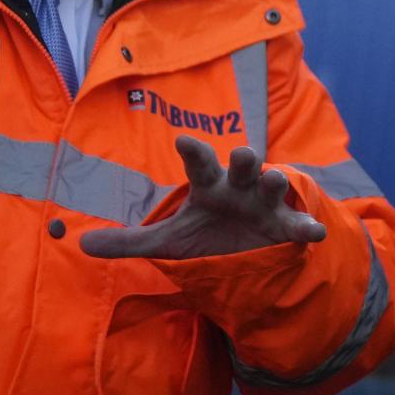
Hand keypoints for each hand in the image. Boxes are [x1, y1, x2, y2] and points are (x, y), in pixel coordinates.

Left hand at [79, 136, 325, 259]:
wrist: (247, 253)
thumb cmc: (207, 235)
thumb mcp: (168, 241)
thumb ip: (129, 242)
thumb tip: (80, 244)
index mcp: (210, 185)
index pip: (199, 163)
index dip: (193, 151)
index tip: (182, 141)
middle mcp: (239, 187)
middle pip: (242, 164)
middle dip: (244, 158)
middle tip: (242, 155)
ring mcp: (265, 205)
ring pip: (273, 184)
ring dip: (276, 180)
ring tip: (275, 179)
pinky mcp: (286, 227)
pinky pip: (299, 224)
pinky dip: (307, 226)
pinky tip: (314, 232)